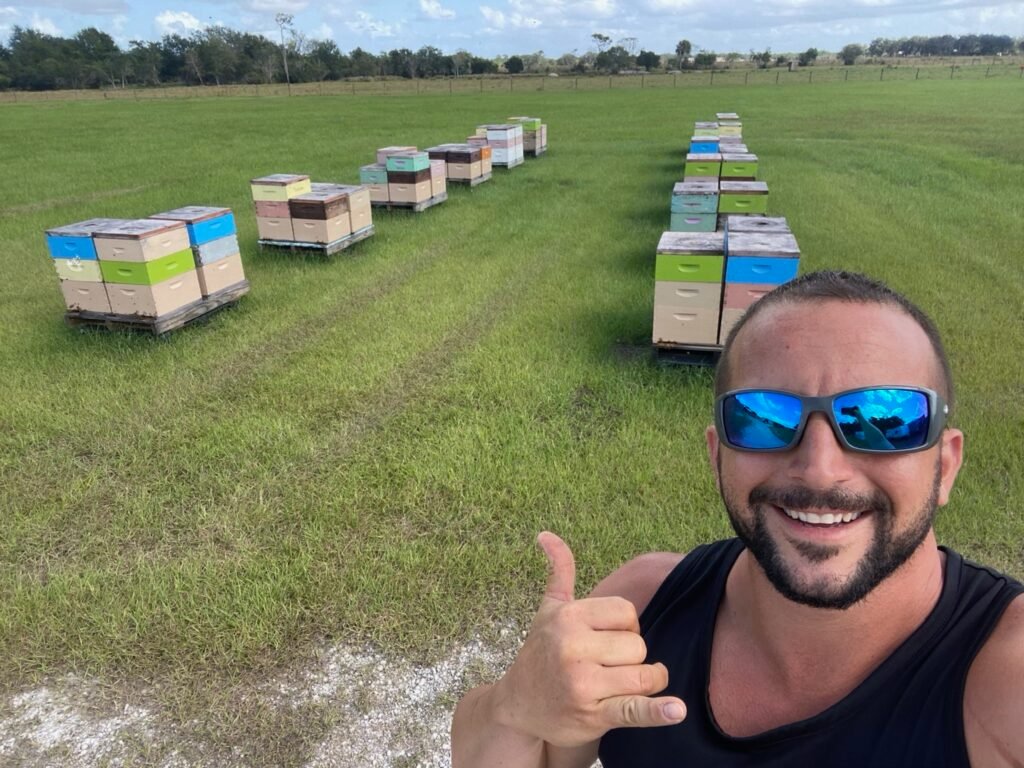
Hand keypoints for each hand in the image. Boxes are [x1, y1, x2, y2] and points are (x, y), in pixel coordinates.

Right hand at [492, 532, 685, 747]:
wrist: (517, 706)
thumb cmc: (541, 652)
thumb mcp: (549, 610)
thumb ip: (559, 572)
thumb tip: (546, 534)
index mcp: (568, 617)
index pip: (628, 613)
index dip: (625, 628)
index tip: (606, 640)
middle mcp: (572, 648)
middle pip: (638, 646)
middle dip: (631, 658)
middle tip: (606, 667)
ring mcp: (582, 684)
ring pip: (644, 676)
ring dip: (644, 684)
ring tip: (623, 687)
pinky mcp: (592, 716)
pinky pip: (634, 710)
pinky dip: (657, 711)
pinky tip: (675, 709)